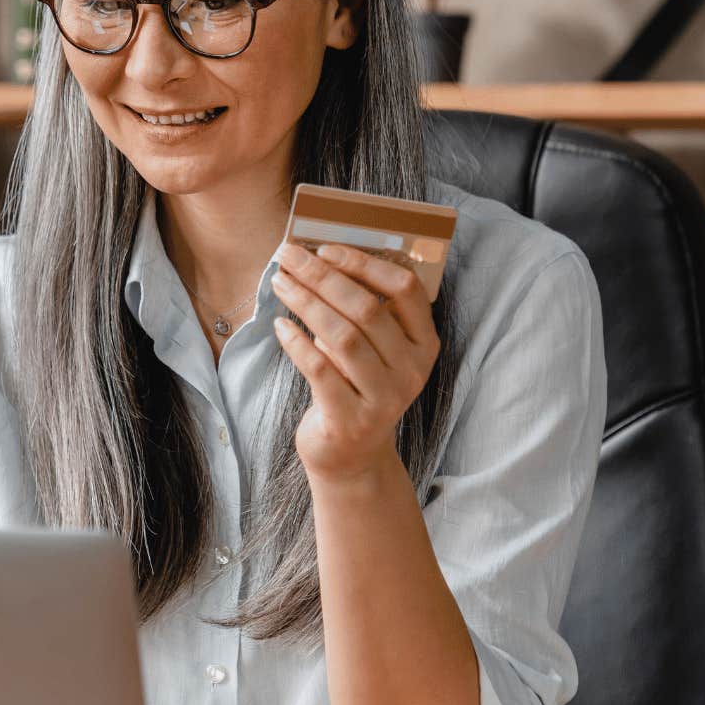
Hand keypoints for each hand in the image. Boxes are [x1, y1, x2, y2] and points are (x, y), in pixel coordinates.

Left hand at [270, 241, 439, 481]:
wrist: (350, 455)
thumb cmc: (355, 385)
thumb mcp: (371, 349)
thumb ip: (362, 310)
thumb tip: (319, 258)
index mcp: (424, 343)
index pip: (405, 289)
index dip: (365, 263)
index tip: (325, 248)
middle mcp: (412, 370)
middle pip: (367, 309)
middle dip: (322, 277)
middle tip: (288, 257)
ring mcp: (385, 398)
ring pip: (343, 337)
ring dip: (306, 303)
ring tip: (280, 283)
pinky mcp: (351, 420)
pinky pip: (321, 371)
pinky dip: (297, 344)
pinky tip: (280, 326)